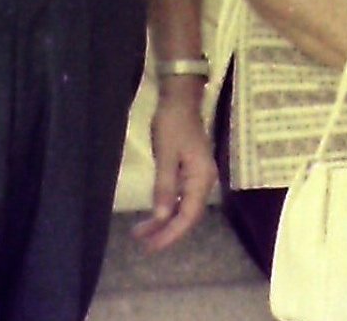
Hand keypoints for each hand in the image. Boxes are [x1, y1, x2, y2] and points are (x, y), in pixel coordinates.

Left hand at [131, 83, 215, 251]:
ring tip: (142, 233)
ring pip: (185, 208)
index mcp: (201, 178)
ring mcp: (199, 176)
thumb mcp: (165, 155)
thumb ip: (165, 187)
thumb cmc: (172, 124)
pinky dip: (168, 209)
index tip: (151, 246)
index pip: (189, 215)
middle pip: (189, 215)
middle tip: (143, 244)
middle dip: (167, 232)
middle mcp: (204, 180)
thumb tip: (162, 217)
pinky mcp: (191, 171)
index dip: (171, 234)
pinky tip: (154, 214)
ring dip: (165, 222)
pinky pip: (182, 198)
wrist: (180, 100)